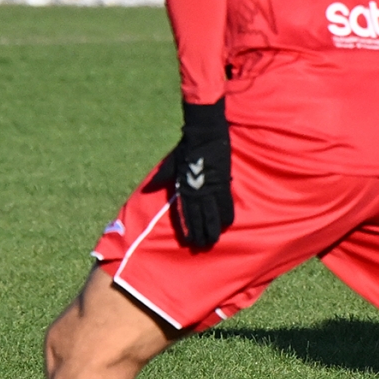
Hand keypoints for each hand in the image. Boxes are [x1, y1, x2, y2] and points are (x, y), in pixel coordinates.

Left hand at [159, 99, 232, 249]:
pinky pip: (226, 201)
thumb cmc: (188, 146)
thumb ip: (163, 176)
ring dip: (214, 228)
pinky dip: (227, 214)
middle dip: (200, 233)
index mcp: (184, 186)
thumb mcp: (171, 162)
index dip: (187, 228)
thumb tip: (149, 188)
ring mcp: (212, 186)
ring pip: (213, 213)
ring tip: (214, 240)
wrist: (205, 131)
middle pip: (199, 217)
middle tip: (202, 246)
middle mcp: (197, 189)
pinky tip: (228, 224)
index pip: (185, 212)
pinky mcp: (224, 180)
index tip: (188, 241)